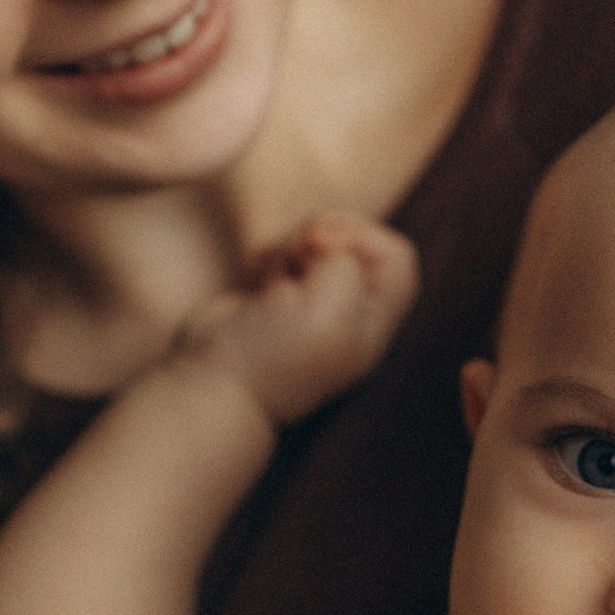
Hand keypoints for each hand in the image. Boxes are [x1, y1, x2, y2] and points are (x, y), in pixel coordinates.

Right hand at [182, 214, 418, 426]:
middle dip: (321, 231)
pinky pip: (283, 252)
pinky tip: (255, 277)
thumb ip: (346, 262)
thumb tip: (322, 246)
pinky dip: (269, 254)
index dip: (364, 237)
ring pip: (316, 239)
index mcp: (373, 319)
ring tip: (269, 273)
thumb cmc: (276, 354)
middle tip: (297, 249)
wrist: (218, 383)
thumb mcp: (331, 307)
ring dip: (290, 244)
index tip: (322, 249)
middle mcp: (348, 308)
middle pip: (355, 238)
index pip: (397, 255)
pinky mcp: (277, 294)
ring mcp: (311, 300)